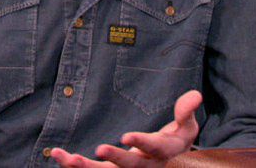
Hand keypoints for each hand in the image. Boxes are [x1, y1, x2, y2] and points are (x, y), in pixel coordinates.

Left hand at [50, 90, 201, 166]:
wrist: (169, 163)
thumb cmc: (176, 138)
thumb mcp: (187, 126)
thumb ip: (187, 111)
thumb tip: (196, 95)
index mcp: (165, 153)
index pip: (156, 149)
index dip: (143, 143)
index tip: (127, 135)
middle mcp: (145, 166)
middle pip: (131, 167)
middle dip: (116, 159)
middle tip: (99, 150)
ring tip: (68, 158)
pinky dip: (75, 165)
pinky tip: (59, 155)